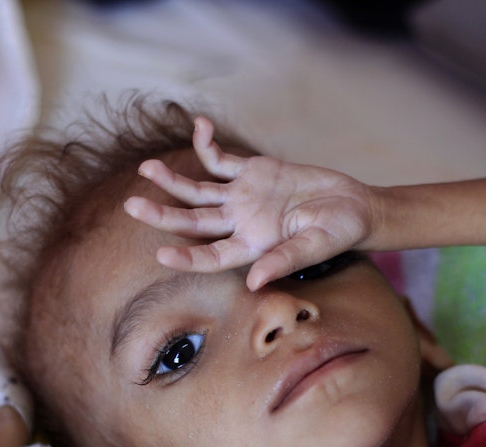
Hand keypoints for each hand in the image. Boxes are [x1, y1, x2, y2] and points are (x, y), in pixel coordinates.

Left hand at [124, 116, 377, 289]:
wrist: (354, 206)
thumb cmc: (339, 232)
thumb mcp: (316, 245)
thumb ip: (285, 259)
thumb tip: (254, 281)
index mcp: (253, 247)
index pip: (212, 256)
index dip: (187, 257)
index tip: (161, 255)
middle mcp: (240, 224)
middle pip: (193, 221)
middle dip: (162, 215)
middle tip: (131, 206)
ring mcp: (243, 197)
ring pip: (198, 190)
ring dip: (172, 180)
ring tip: (147, 168)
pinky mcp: (252, 171)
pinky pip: (222, 158)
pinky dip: (208, 143)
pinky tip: (200, 126)